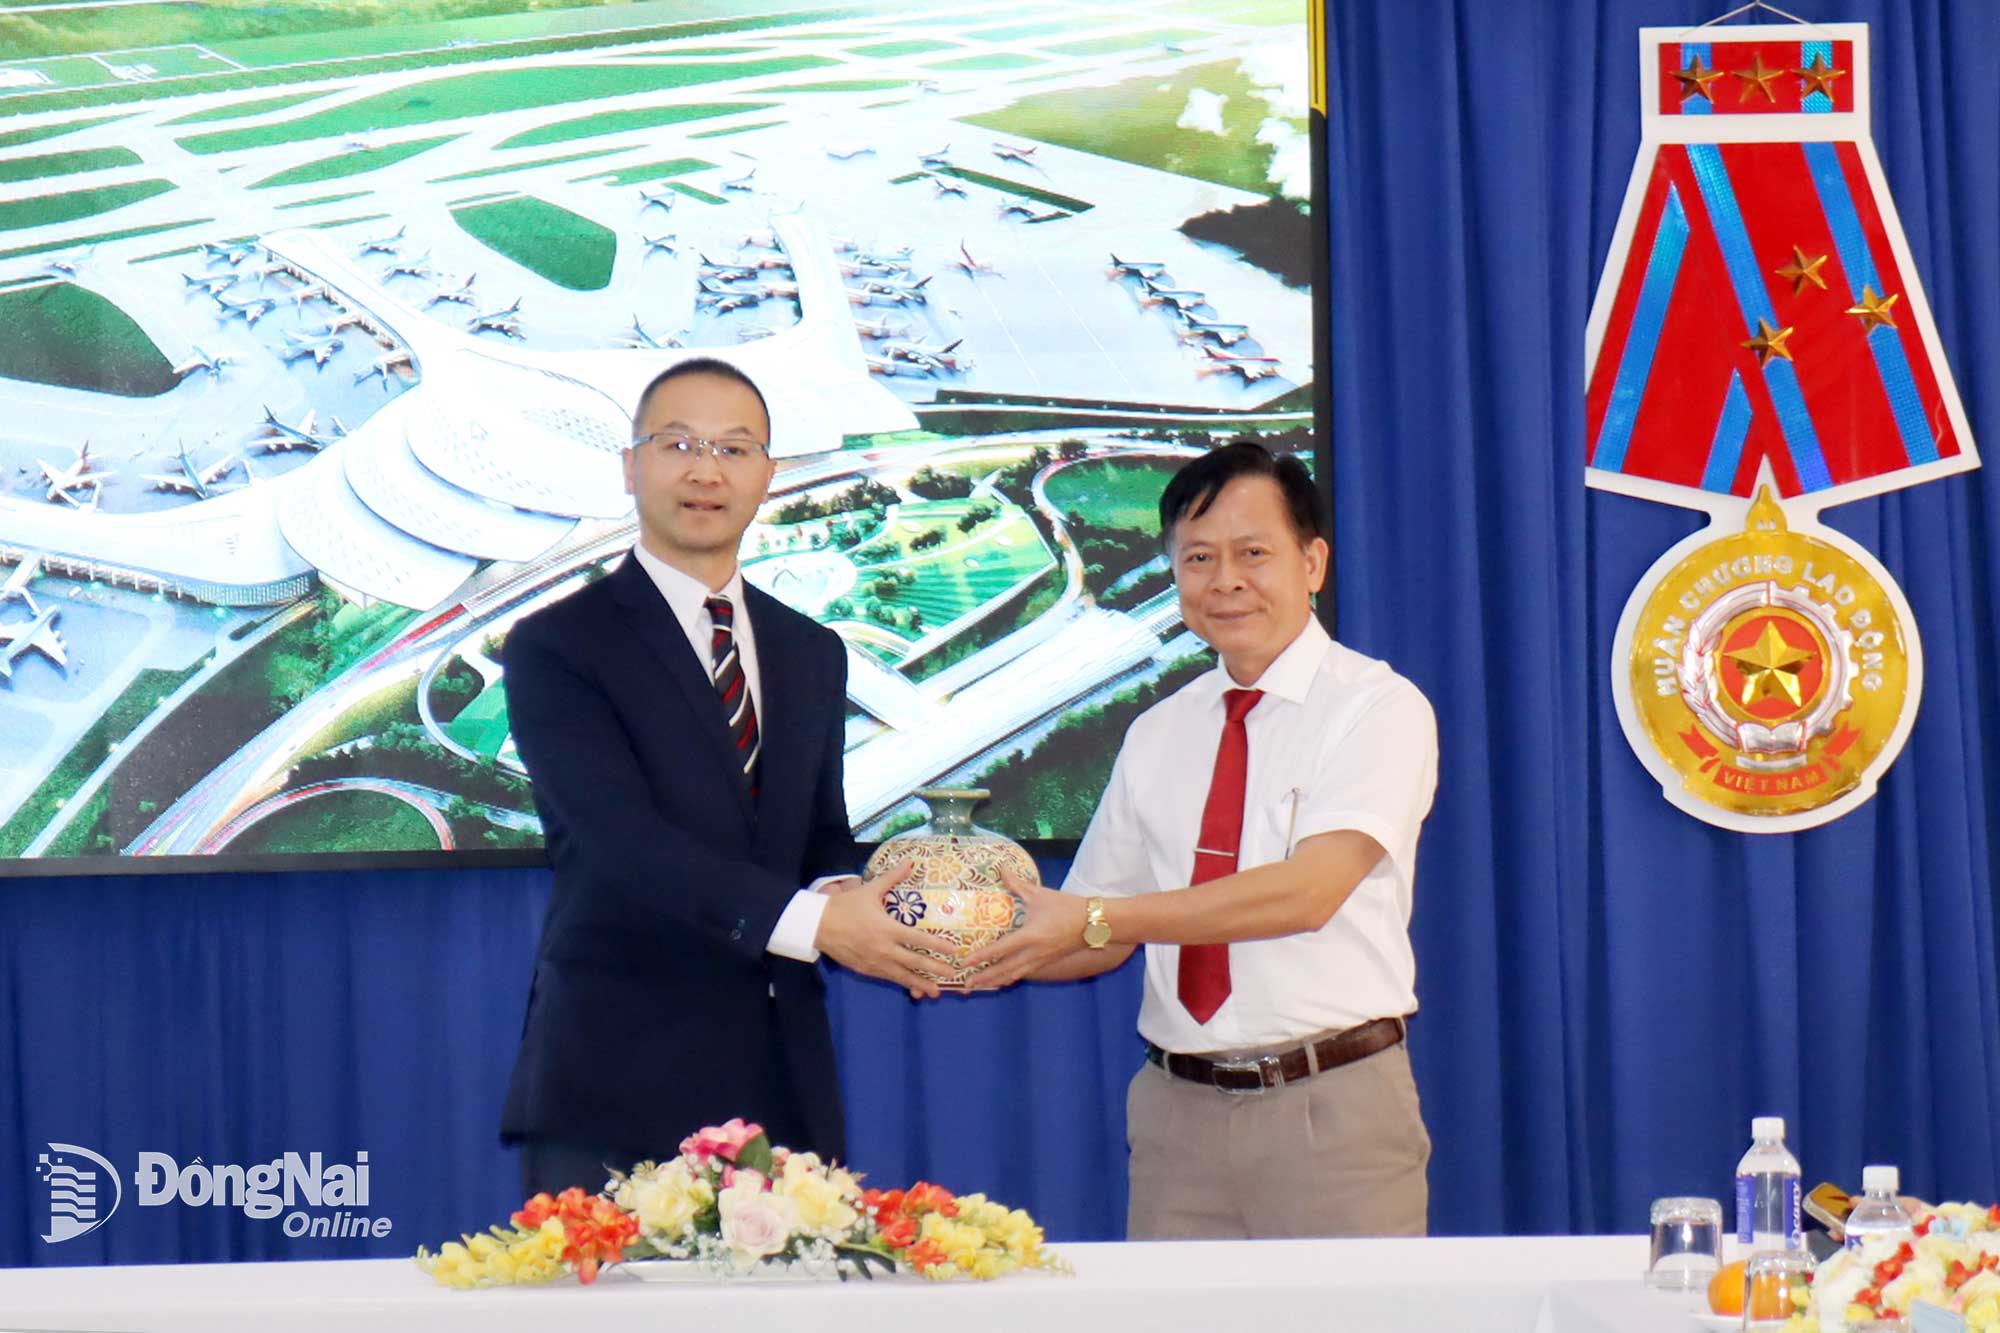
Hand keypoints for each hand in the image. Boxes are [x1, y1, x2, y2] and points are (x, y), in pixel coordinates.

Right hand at [812, 860, 942, 998]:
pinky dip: (902, 983)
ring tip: (936, 992)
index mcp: (887, 928)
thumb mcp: (870, 890)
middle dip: (936, 969)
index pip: (918, 939)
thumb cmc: (846, 906)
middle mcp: (884, 948)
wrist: (818, 925)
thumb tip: (910, 861)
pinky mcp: (866, 970)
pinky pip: (888, 979)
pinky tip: (912, 989)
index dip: (937, 945)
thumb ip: (892, 878)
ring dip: (921, 984)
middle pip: (915, 962)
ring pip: (902, 976)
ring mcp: (875, 962)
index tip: (954, 950)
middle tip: (954, 975)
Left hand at [964, 866, 1086, 989]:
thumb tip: (1001, 868)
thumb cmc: (1067, 907)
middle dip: (984, 978)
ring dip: (995, 981)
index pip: (1002, 949)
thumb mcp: (1041, 894)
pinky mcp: (1047, 963)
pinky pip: (1024, 973)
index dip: (982, 956)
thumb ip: (1018, 884)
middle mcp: (1035, 953)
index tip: (965, 962)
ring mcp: (1041, 960)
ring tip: (978, 987)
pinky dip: (1010, 978)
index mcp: (1032, 935)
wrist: (1095, 923)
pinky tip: (1001, 981)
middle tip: (965, 986)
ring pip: (1014, 975)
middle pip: (1004, 970)